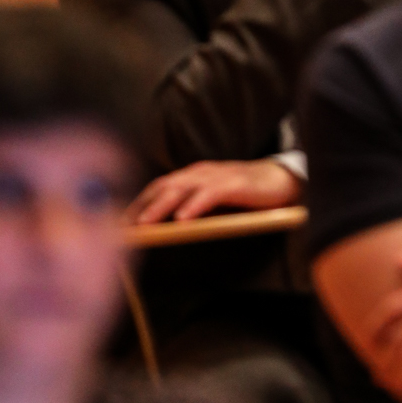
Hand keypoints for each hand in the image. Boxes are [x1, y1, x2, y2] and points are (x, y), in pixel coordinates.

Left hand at [129, 157, 301, 222]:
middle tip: (121, 227)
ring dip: (159, 206)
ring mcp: (217, 176)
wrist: (283, 180)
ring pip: (181, 189)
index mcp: (192, 176)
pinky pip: (210, 194)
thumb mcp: (213, 201)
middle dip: (140, 206)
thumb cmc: (245, 195)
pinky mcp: (235, 184)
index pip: (157, 188)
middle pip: (163, 187)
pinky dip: (194, 206)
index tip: (118, 224)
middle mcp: (200, 173)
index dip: (136, 204)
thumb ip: (191, 208)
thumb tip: (164, 229)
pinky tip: (183, 219)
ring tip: (144, 225)